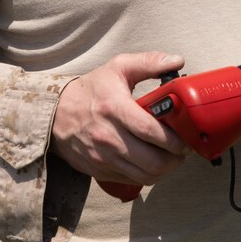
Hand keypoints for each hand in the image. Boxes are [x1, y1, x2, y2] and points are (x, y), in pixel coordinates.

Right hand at [51, 52, 191, 187]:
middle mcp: (108, 137)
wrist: (55, 115)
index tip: (185, 137)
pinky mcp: (100, 171)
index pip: (150, 131)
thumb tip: (178, 61)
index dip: (174, 139)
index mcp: (115, 109)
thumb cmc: (91, 90)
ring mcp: (103, 157)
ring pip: (145, 175)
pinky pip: (132, 180)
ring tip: (172, 157)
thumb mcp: (118, 67)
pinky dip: (148, 175)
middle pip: (152, 161)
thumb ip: (149, 62)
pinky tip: (154, 162)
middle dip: (175, 158)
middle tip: (182, 149)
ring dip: (165, 169)